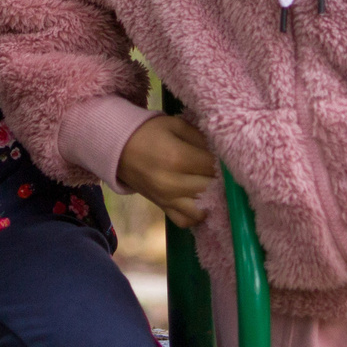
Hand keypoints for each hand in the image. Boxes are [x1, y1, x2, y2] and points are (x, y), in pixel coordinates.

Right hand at [116, 113, 217, 228]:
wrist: (118, 147)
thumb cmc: (149, 132)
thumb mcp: (175, 125)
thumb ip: (201, 137)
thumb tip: (222, 152)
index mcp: (177, 158)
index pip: (213, 166)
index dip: (224, 162)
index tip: (228, 157)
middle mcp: (172, 183)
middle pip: (211, 189)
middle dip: (222, 181)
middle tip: (225, 171)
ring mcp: (167, 199)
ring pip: (203, 210)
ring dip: (213, 200)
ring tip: (215, 187)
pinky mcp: (163, 208)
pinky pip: (186, 221)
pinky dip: (197, 215)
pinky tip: (201, 201)